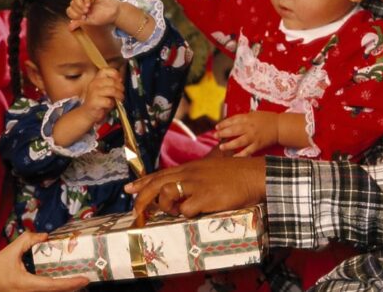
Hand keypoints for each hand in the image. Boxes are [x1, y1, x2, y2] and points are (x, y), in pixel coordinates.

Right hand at [0, 232, 88, 291]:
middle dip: (73, 287)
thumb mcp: (9, 251)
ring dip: (65, 288)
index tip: (84, 278)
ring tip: (79, 280)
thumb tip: (45, 236)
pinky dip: (56, 287)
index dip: (71, 283)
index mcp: (27, 284)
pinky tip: (62, 281)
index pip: (54, 285)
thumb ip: (27, 240)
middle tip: (87, 277)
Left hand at [67, 0, 120, 30]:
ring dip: (79, 2)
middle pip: (72, 3)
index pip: (69, 10)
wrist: (114, 13)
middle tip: (86, 13)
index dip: (74, 14)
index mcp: (79, 9)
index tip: (82, 18)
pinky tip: (90, 3)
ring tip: (87, 8)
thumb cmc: (102, 17)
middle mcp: (81, 1)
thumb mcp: (89, 21)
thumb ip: (79, 22)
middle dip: (78, 9)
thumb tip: (69, 28)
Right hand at [80, 68, 123, 123]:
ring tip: (120, 99)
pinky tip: (110, 105)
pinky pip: (108, 101)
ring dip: (119, 96)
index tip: (120, 80)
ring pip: (112, 90)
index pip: (105, 70)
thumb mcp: (106, 90)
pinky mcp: (94, 102)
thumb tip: (121, 79)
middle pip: (112, 81)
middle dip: (121, 87)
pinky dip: (112, 104)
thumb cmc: (99, 101)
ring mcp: (93, 92)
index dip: (115, 74)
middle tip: (122, 93)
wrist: (88, 113)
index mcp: (96, 79)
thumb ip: (112, 84)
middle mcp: (94, 84)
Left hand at [124, 156, 265, 223]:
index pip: (160, 174)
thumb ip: (194, 177)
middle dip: (142, 197)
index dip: (142, 182)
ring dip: (165, 205)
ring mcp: (196, 185)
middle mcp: (189, 174)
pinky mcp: (206, 197)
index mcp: (189, 168)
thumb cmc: (235, 174)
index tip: (129, 189)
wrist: (253, 175)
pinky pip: (186, 209)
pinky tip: (194, 213)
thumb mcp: (209, 170)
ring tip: (173, 211)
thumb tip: (182, 189)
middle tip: (136, 211)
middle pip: (156, 183)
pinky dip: (185, 214)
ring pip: (166, 193)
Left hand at [215, 111, 278, 156]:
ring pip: (239, 141)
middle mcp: (249, 127)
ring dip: (229, 144)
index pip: (233, 120)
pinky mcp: (258, 145)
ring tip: (221, 147)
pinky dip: (241, 155)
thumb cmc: (267, 119)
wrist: (280, 126)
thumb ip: (244, 117)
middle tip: (215, 136)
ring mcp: (254, 136)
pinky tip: (234, 157)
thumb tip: (232, 121)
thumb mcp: (254, 114)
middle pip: (233, 130)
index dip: (223, 123)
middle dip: (223, 133)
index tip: (217, 127)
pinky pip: (248, 151)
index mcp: (248, 118)